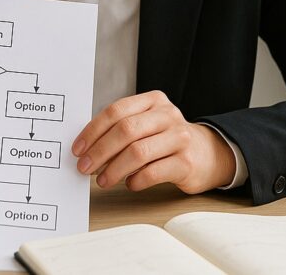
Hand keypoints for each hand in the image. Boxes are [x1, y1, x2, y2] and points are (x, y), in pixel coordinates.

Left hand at [72, 90, 235, 193]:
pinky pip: (153, 172)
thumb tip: (87, 149)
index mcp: (153, 101)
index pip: (116, 111)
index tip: (78, 149)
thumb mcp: (147, 124)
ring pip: (138, 152)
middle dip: (100, 151)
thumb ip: (122, 129)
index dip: (93, 131)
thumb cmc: (167, 140)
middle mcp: (167, 115)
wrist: (207, 153)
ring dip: (114, 169)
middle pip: (126, 130)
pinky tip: (129, 184)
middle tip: (85, 167)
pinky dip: (135, 180)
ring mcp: (179, 138)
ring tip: (103, 180)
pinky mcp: (186, 162)